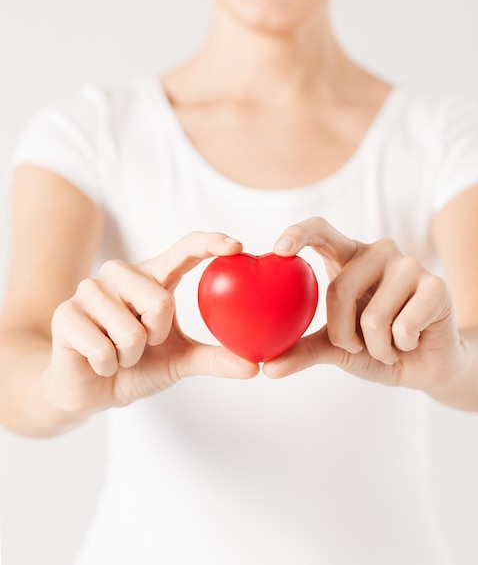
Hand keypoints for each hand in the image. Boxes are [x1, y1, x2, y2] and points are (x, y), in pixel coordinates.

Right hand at [48, 232, 258, 415]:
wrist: (90, 390)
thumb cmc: (137, 366)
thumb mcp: (180, 361)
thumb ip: (215, 358)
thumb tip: (255, 366)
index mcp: (152, 277)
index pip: (184, 249)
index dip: (209, 243)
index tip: (236, 246)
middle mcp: (120, 275)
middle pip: (160, 300)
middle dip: (155, 337)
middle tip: (142, 344)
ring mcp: (89, 290)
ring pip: (131, 329)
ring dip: (131, 356)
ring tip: (119, 353)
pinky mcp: (66, 313)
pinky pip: (104, 348)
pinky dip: (109, 366)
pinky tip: (99, 362)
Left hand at [263, 217, 462, 392]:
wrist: (424, 365)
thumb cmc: (374, 347)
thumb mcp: (334, 347)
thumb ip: (303, 350)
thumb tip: (268, 368)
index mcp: (348, 257)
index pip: (321, 230)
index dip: (299, 233)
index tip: (279, 250)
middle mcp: (378, 252)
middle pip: (339, 290)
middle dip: (343, 335)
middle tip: (358, 345)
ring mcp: (409, 265)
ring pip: (373, 316)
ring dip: (377, 347)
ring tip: (390, 343)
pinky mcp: (437, 285)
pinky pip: (403, 326)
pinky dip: (402, 346)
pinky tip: (413, 340)